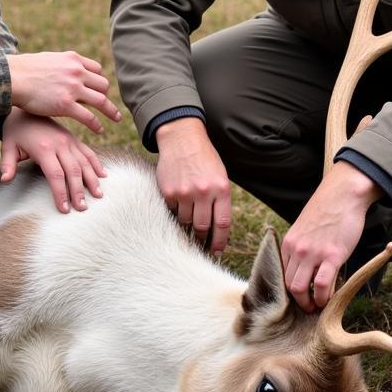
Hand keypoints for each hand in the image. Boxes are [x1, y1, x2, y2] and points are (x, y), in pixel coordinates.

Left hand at [0, 109, 106, 212]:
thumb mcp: (8, 145)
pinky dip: (96, 163)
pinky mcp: (73, 138)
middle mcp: (60, 144)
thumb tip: (5, 180)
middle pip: (73, 171)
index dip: (61, 193)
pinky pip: (88, 152)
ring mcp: (69, 140)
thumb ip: (8, 163)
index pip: (55, 175)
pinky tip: (103, 175)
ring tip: (98, 195)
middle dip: (78, 191)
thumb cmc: (15, 130)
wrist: (25, 107)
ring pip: (84, 162)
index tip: (65, 208)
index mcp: (43, 148)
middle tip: (82, 208)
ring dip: (92, 179)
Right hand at [7, 52, 121, 133]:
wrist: (12, 78)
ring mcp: (73, 88)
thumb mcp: (48, 60)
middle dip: (104, 95)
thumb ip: (60, 65)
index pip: (96, 69)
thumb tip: (60, 69)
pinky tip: (99, 130)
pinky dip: (96, 124)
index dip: (97, 80)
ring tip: (116, 119)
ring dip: (110, 111)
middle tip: (104, 105)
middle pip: (102, 84)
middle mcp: (76, 72)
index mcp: (72, 59)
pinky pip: (88, 116)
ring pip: (101, 101)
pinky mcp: (66, 105)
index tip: (97, 89)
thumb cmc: (23, 70)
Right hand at [154, 117, 230, 252]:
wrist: (182, 139)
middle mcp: (204, 192)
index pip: (223, 224)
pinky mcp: (169, 192)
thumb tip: (218, 228)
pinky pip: (172, 211)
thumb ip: (220, 199)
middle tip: (201, 242)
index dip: (220, 241)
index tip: (217, 251)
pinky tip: (177, 204)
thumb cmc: (204, 159)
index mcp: (221, 189)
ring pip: (185, 222)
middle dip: (202, 237)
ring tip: (188, 220)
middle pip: (203, 227)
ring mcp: (185, 193)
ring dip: (187, 224)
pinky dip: (175, 212)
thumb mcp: (220, 176)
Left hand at [281, 161, 382, 311]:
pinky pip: (321, 285)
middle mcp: (296, 249)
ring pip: (299, 288)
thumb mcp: (305, 228)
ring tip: (317, 308)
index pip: (280, 274)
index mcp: (288, 243)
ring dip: (308, 303)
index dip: (289, 290)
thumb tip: (304, 268)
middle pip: (287, 285)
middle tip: (308, 308)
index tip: (298, 298)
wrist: (343, 194)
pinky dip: (323, 297)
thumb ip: (301, 247)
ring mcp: (312, 253)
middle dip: (297, 301)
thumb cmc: (327, 211)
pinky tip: (328, 300)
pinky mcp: (331, 255)